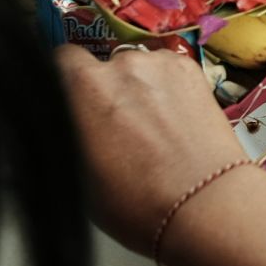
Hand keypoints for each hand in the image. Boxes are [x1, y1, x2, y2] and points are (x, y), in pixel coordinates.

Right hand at [55, 46, 249, 253]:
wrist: (204, 205)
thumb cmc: (138, 204)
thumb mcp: (76, 177)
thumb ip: (67, 135)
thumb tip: (69, 125)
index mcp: (81, 88)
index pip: (61, 60)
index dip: (67, 80)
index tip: (76, 100)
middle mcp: (119, 66)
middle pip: (103, 65)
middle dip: (106, 90)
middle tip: (118, 127)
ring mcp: (159, 64)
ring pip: (138, 68)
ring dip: (140, 88)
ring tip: (154, 129)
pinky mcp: (192, 70)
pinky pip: (169, 70)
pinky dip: (169, 88)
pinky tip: (176, 122)